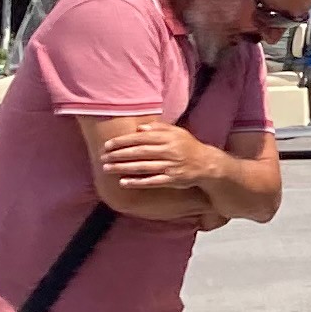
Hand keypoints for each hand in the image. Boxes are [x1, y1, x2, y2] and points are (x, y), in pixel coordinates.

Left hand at [101, 123, 225, 193]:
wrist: (207, 164)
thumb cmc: (188, 147)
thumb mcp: (177, 133)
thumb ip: (159, 129)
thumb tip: (139, 128)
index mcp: (169, 138)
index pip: (141, 138)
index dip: (123, 141)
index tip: (107, 145)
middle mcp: (170, 151)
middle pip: (140, 152)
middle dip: (119, 154)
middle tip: (103, 157)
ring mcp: (171, 166)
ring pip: (143, 167)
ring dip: (123, 168)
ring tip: (107, 169)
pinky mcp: (172, 179)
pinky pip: (152, 181)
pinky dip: (137, 182)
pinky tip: (123, 182)